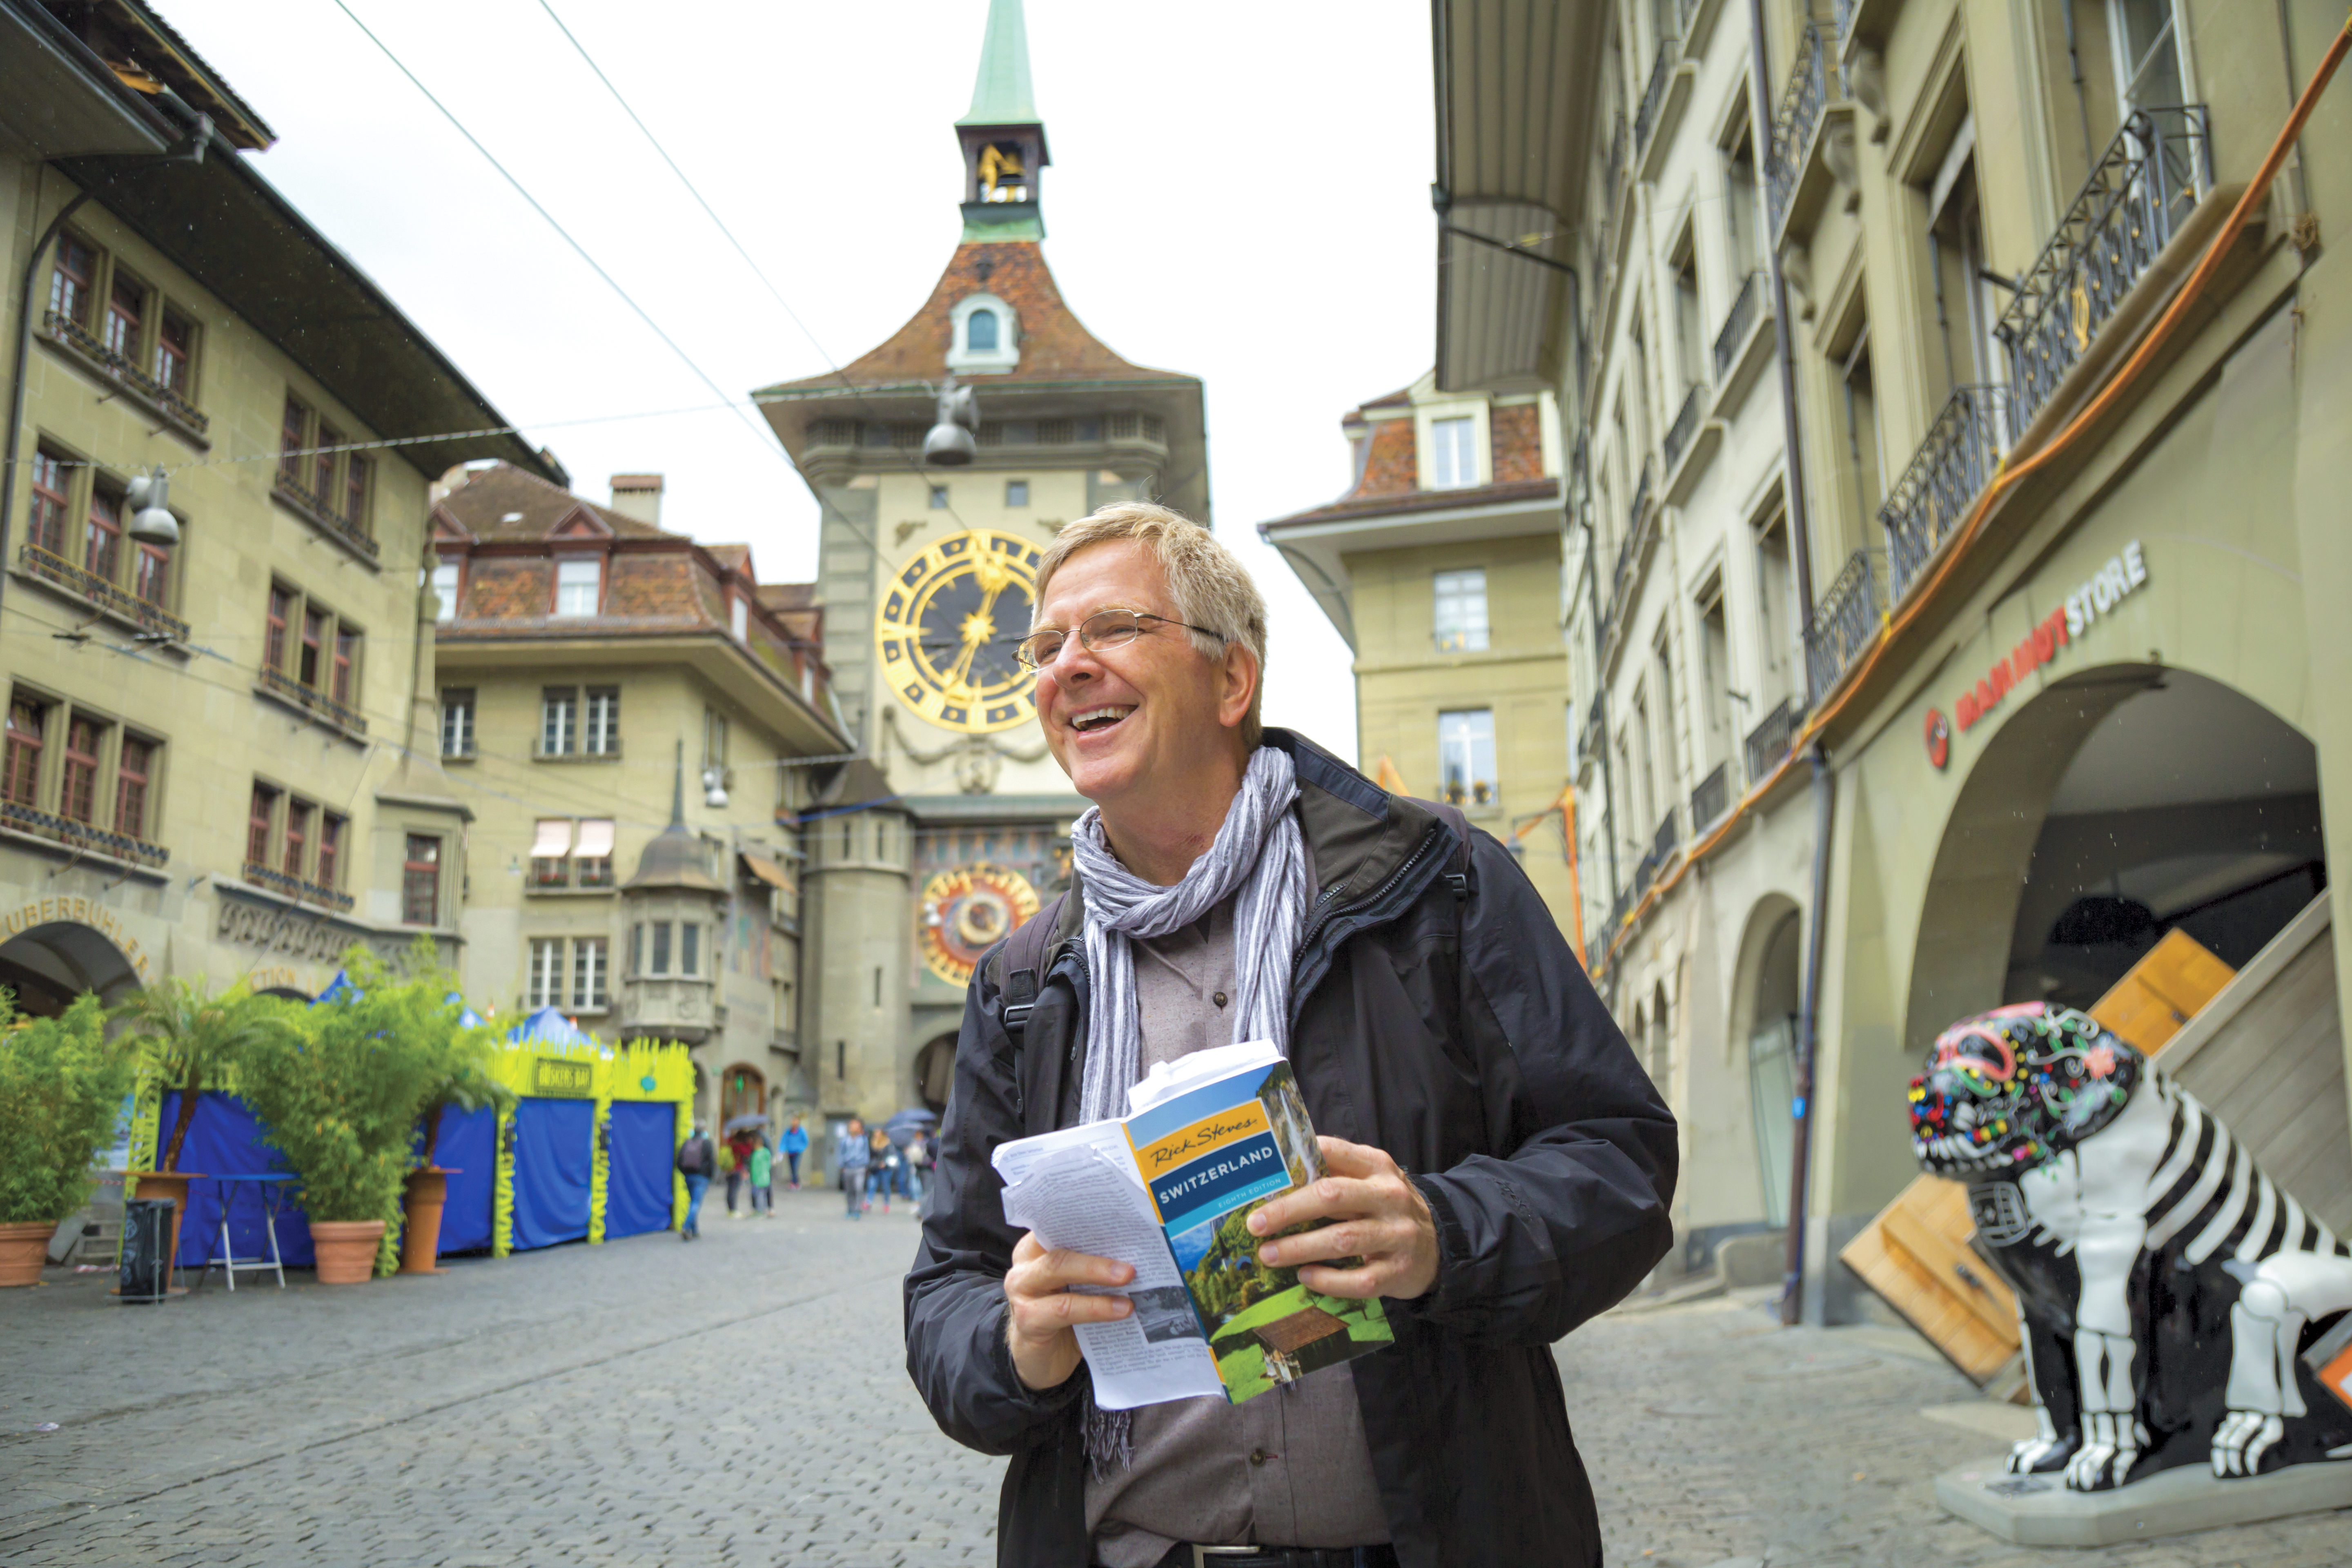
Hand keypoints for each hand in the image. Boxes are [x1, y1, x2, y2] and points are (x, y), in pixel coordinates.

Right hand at [1002, 1231, 1133, 1390]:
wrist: (1039, 1362)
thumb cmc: (1062, 1317)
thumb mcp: (1077, 1287)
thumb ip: (1094, 1268)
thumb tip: (1138, 1255)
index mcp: (1038, 1248)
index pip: (1061, 1226)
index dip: (1088, 1221)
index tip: (1121, 1221)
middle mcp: (1025, 1264)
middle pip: (1059, 1250)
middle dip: (1097, 1257)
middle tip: (1130, 1267)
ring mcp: (1021, 1291)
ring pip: (1057, 1271)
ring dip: (1097, 1275)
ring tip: (1128, 1281)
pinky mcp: (1027, 1319)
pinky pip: (1064, 1308)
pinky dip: (1096, 1308)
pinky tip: (1120, 1311)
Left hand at [1245, 1137, 1438, 1301]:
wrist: (1438, 1246)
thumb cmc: (1386, 1209)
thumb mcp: (1369, 1181)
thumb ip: (1333, 1174)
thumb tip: (1275, 1177)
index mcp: (1377, 1166)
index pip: (1333, 1152)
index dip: (1296, 1162)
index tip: (1263, 1178)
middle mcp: (1389, 1196)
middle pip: (1332, 1197)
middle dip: (1288, 1210)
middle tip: (1255, 1224)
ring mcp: (1397, 1234)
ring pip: (1342, 1240)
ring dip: (1299, 1248)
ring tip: (1268, 1255)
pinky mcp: (1398, 1271)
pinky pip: (1358, 1279)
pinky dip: (1328, 1280)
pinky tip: (1305, 1277)